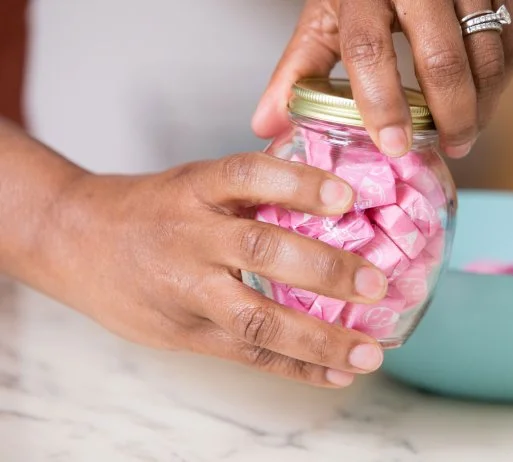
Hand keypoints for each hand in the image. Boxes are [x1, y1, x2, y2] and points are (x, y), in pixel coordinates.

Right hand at [48, 153, 387, 386]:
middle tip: (375, 283)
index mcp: (196, 189)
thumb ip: (248, 192)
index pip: (249, 176)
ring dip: (318, 339)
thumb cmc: (147, 210)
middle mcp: (191, 237)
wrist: (74, 241)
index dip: (298, 184)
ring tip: (368, 353)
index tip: (346, 196)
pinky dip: (295, 368)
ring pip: (255, 318)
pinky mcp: (184, 333)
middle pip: (260, 251)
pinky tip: (335, 375)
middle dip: (323, 269)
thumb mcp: (191, 184)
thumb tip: (326, 193)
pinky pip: (246, 355)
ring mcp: (186, 290)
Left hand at [253, 0, 512, 157]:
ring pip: (487, 52)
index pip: (369, 51)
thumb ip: (298, 69)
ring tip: (464, 132)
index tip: (394, 148)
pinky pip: (511, 39)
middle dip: (449, 117)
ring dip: (481, 104)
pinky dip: (500, 80)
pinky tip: (482, 101)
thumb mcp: (323, 17)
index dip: (382, 106)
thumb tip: (266, 125)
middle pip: (442, 60)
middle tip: (449, 149)